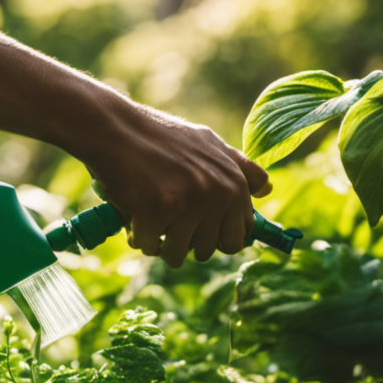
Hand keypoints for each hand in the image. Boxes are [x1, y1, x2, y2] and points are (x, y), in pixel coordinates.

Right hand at [87, 104, 270, 267]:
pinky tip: (134, 214)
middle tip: (169, 221)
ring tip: (150, 218)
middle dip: (188, 243)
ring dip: (162, 244)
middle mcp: (217, 192)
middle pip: (210, 250)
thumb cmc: (158, 138)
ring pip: (180, 254)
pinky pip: (150, 247)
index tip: (195, 224)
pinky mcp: (157, 211)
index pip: (238, 235)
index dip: (214, 235)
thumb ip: (239, 168)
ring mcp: (188, 202)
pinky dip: (138, 237)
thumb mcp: (208, 144)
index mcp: (233, 181)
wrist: (114, 128)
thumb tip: (267, 190)